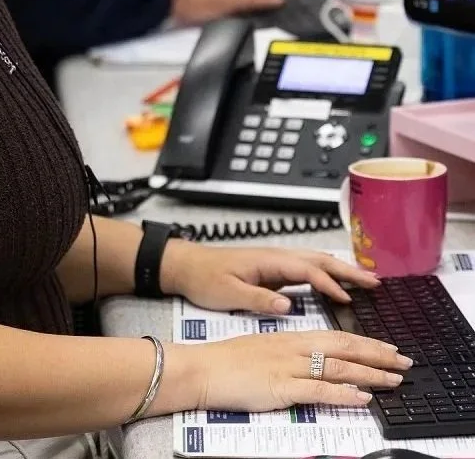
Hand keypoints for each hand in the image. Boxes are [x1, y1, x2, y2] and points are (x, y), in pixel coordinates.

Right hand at [157, 329, 410, 413]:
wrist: (200, 368)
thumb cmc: (225, 360)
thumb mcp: (261, 348)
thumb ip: (288, 353)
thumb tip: (312, 361)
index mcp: (289, 337)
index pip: (336, 336)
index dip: (365, 343)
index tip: (388, 348)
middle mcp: (292, 348)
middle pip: (343, 347)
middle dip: (377, 354)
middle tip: (404, 360)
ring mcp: (287, 367)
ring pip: (337, 367)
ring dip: (370, 374)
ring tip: (394, 380)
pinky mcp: (279, 387)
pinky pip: (318, 391)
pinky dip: (342, 394)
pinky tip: (361, 399)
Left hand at [159, 240, 379, 312]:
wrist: (184, 266)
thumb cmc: (204, 277)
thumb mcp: (228, 292)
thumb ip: (258, 298)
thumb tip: (288, 305)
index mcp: (268, 261)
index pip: (308, 269)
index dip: (330, 283)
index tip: (349, 298)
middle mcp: (275, 257)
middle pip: (319, 260)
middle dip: (348, 270)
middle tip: (376, 283)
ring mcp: (275, 263)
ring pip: (315, 263)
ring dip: (341, 270)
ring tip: (367, 282)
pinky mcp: (272, 272)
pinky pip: (306, 272)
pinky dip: (326, 276)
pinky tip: (336, 287)